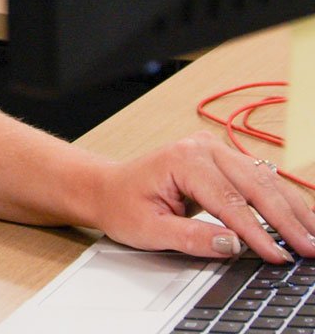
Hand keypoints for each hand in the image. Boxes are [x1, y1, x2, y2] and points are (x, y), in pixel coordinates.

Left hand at [92, 132, 314, 262]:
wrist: (109, 187)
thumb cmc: (124, 204)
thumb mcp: (150, 229)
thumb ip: (192, 238)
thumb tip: (233, 245)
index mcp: (183, 159)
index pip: (230, 200)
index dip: (257, 232)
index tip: (278, 256)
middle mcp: (201, 147)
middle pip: (255, 185)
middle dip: (286, 220)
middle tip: (311, 250)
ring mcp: (214, 149)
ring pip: (264, 179)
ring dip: (292, 209)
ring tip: (314, 237)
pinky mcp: (222, 159)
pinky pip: (258, 178)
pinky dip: (282, 199)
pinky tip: (302, 218)